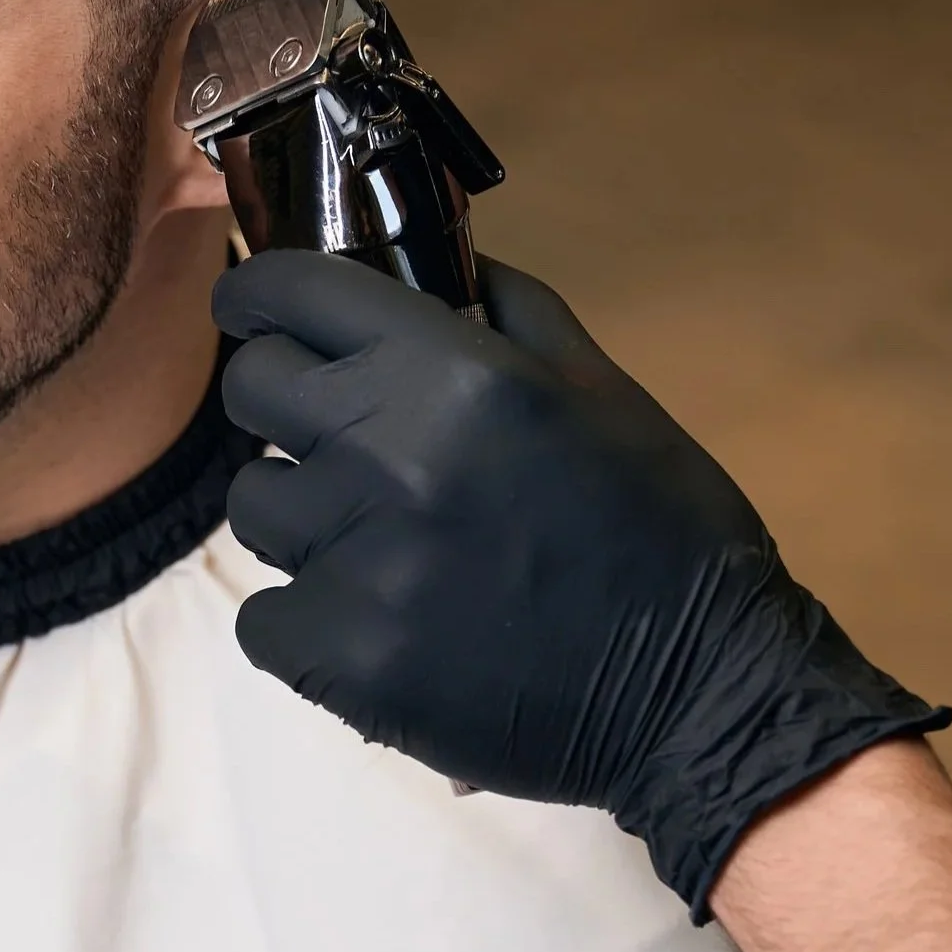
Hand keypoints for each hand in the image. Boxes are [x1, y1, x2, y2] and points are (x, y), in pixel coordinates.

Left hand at [213, 249, 948, 914]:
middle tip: (333, 432)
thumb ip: (503, 307)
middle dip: (281, 397)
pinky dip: (303, 622)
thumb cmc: (659, 524)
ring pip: (253, 503)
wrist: (701, 693)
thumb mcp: (597, 385)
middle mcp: (390, 452)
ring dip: (298, 511)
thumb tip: (427, 259)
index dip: (259, 294)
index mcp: (454, 371)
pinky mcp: (346, 661)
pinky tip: (373, 619)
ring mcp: (360, 561)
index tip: (256, 312)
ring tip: (372, 538)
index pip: (289, 290)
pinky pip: (262, 620)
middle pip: (250, 388)